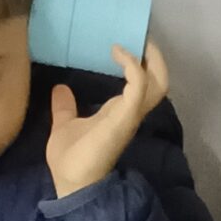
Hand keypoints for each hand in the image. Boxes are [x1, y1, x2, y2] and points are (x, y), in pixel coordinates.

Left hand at [45, 40, 169, 199]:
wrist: (71, 183)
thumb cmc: (71, 160)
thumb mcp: (65, 124)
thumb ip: (66, 107)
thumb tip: (60, 88)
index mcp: (119, 113)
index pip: (142, 86)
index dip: (141, 64)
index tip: (125, 44)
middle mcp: (130, 112)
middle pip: (160, 82)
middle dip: (155, 58)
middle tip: (140, 37)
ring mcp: (129, 115)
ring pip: (157, 82)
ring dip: (150, 59)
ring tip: (134, 41)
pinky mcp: (124, 117)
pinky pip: (138, 85)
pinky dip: (132, 65)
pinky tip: (117, 53)